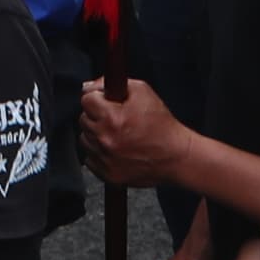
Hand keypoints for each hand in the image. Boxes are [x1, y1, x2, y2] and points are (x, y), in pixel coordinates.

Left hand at [79, 75, 188, 189]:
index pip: (86, 100)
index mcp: (111, 118)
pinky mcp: (108, 175)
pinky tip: (115, 149)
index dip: (97, 98)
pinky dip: (99, 153)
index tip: (106, 102)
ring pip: (85, 140)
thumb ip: (111, 83)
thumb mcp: (142, 91)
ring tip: (116, 135)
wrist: (176, 156)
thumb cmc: (161, 123)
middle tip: (114, 119)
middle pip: (83, 120)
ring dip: (96, 135)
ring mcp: (105, 159)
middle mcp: (105, 139)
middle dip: (96, 116)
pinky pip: (90, 159)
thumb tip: (87, 87)